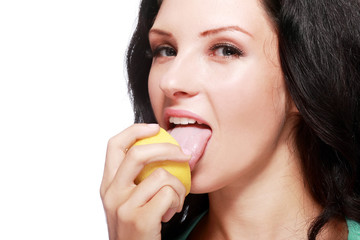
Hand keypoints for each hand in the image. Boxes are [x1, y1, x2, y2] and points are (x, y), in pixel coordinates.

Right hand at [100, 124, 188, 239]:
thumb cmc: (137, 229)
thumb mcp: (127, 201)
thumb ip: (135, 179)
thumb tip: (160, 151)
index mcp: (107, 184)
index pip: (114, 144)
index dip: (135, 130)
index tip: (155, 127)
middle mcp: (111, 193)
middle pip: (137, 153)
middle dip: (166, 148)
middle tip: (184, 154)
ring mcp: (124, 207)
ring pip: (161, 175)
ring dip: (179, 186)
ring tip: (176, 199)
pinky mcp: (140, 219)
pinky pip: (169, 193)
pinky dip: (178, 200)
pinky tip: (172, 212)